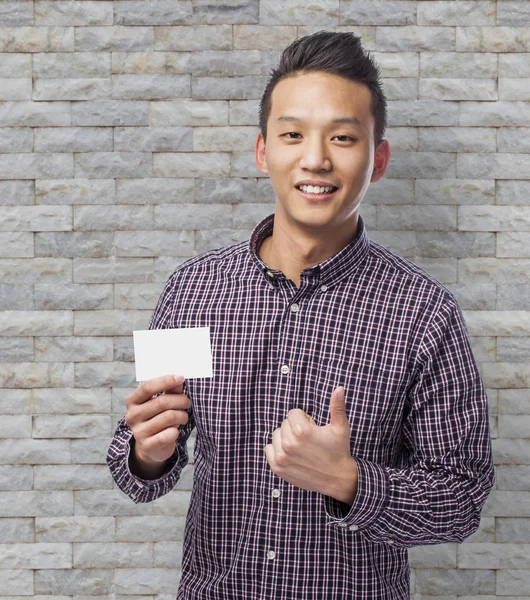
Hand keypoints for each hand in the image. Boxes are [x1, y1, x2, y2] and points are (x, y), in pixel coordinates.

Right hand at [125, 374, 189, 465]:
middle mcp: (132, 416)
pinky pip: (169, 434)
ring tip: (183, 417)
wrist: (151, 446)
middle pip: (161, 402)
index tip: (181, 377)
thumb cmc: (157, 418)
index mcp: (133, 401)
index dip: (166, 381)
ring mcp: (138, 432)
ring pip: (169, 417)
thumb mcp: (161, 403)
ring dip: (182, 415)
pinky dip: (177, 431)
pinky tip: (175, 430)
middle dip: (180, 400)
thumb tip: (179, 380)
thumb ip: (170, 390)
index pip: (148, 387)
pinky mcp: (147, 445)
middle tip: (187, 402)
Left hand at [264, 387, 357, 504]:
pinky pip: (268, 449)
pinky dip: (276, 449)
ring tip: (301, 447)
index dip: (305, 419)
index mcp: (302, 431)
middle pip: (284, 424)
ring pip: (276, 435)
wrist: (338, 479)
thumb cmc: (339, 450)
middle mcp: (289, 444)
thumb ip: (337, 406)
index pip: (293, 413)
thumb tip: (339, 388)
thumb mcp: (340, 427)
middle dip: (295, 428)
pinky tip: (291, 454)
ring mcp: (282, 457)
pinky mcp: (278, 468)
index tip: (314, 428)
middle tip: (309, 439)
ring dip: (285, 438)